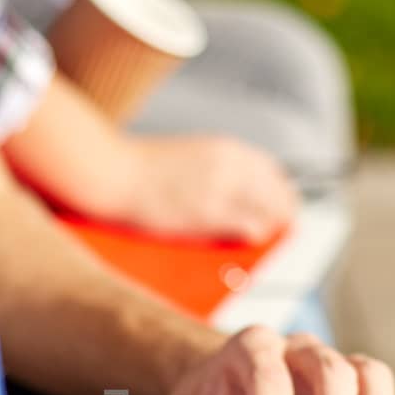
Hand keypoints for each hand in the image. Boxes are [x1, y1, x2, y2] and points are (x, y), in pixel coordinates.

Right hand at [118, 135, 298, 245]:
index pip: (273, 173)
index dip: (279, 195)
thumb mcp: (191, 155)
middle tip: (277, 231)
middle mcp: (232, 165)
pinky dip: (252, 239)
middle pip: (279, 194)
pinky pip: (250, 229)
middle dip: (281, 215)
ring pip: (270, 214)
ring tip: (258, 240)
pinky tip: (243, 245)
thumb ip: (219, 168)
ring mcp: (222, 189)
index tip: (278, 208)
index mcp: (227, 149)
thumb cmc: (141, 168)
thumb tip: (241, 191)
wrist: (113, 172)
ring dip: (268, 229)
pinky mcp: (209, 214)